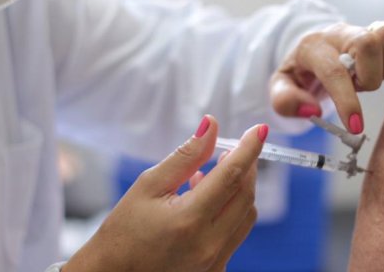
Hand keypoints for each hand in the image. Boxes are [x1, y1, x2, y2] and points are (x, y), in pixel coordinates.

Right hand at [63, 115, 264, 271]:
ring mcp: (215, 261)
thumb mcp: (148, 185)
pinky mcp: (216, 270)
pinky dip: (230, 212)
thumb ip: (186, 155)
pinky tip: (206, 203)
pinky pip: (236, 234)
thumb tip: (212, 126)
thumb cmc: (123, 231)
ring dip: (238, 190)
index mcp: (190, 219)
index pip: (232, 175)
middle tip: (230, 151)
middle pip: (245, 195)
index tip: (259, 129)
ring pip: (246, 216)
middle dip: (245, 167)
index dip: (249, 149)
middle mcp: (208, 244)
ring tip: (209, 177)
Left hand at [270, 21, 383, 132]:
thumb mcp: (280, 88)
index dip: (347, 101)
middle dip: (369, 77)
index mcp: (313, 47)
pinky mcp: (383, 32)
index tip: (355, 126)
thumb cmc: (300, 72)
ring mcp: (364, 29)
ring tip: (368, 78)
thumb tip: (312, 109)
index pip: (334, 71)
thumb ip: (286, 101)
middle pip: (369, 43)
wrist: (313, 48)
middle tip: (357, 87)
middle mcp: (340, 33)